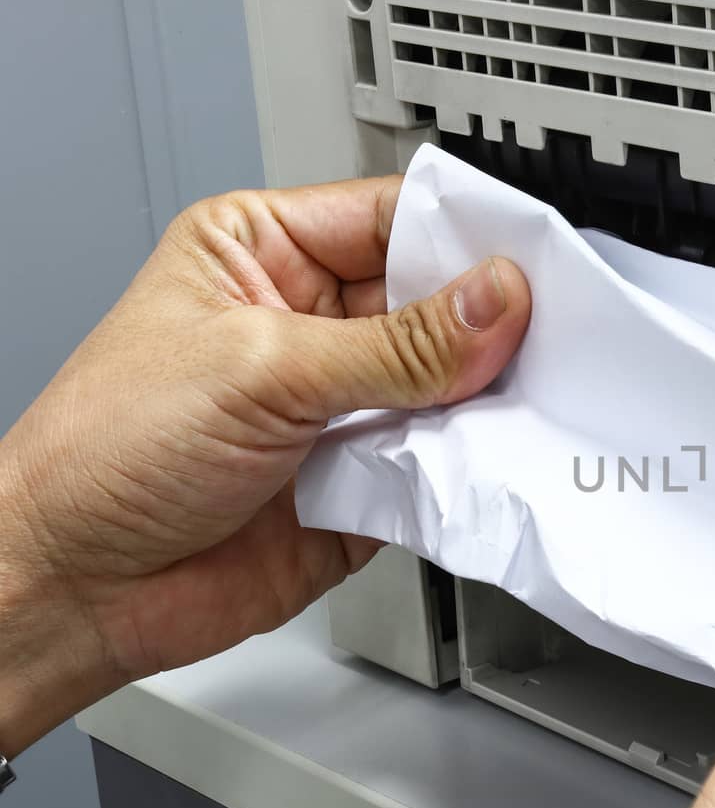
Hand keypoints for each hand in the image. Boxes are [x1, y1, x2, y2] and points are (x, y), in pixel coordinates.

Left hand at [0, 179, 531, 754]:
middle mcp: (312, 324)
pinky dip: (469, 465)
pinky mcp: (366, 481)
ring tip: (519, 401)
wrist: (77, 589)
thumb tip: (494, 301)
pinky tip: (485, 460)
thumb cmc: (105, 453)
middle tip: (544, 335)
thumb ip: (394, 343)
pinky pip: (442, 463)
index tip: (530, 258)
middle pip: (438, 303)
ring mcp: (342, 405)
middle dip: (489, 324)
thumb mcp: (260, 367)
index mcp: (269, 253)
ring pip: (450, 386)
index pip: (395, 219)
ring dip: (482, 399)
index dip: (465, 235)